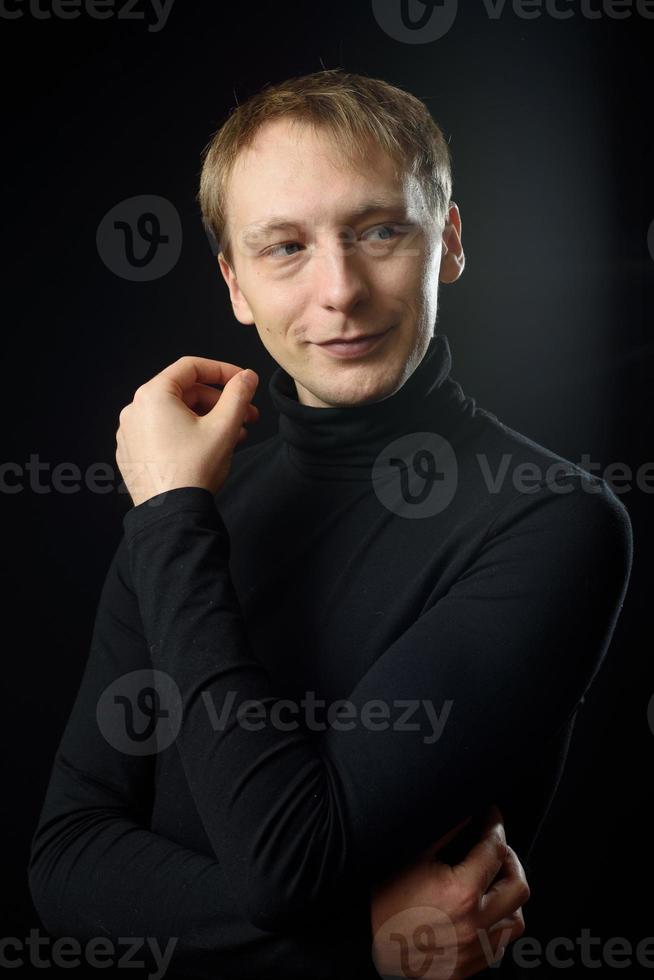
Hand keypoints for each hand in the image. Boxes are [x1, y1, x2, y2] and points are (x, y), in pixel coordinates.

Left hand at [116, 355, 259, 506]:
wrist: (172, 515)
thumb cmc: (194, 469)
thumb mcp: (224, 427)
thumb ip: (239, 395)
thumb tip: (247, 377)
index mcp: (153, 395)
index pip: (191, 367)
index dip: (223, 370)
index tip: (243, 381)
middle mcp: (135, 410)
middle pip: (185, 393)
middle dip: (220, 403)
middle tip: (247, 415)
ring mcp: (130, 434)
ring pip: (176, 415)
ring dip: (209, 420)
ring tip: (236, 436)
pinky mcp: (133, 455)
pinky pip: (163, 434)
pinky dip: (188, 435)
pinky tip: (211, 450)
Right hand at [370, 805, 529, 978]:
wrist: (364, 944)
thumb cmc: (384, 901)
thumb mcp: (414, 857)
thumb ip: (447, 832)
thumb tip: (468, 812)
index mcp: (461, 892)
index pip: (494, 851)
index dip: (495, 827)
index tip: (492, 817)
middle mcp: (474, 924)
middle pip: (518, 886)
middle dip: (510, 859)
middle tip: (495, 846)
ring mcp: (473, 950)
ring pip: (516, 921)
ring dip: (509, 896)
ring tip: (493, 881)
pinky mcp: (467, 967)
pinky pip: (499, 945)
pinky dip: (497, 924)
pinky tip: (482, 910)